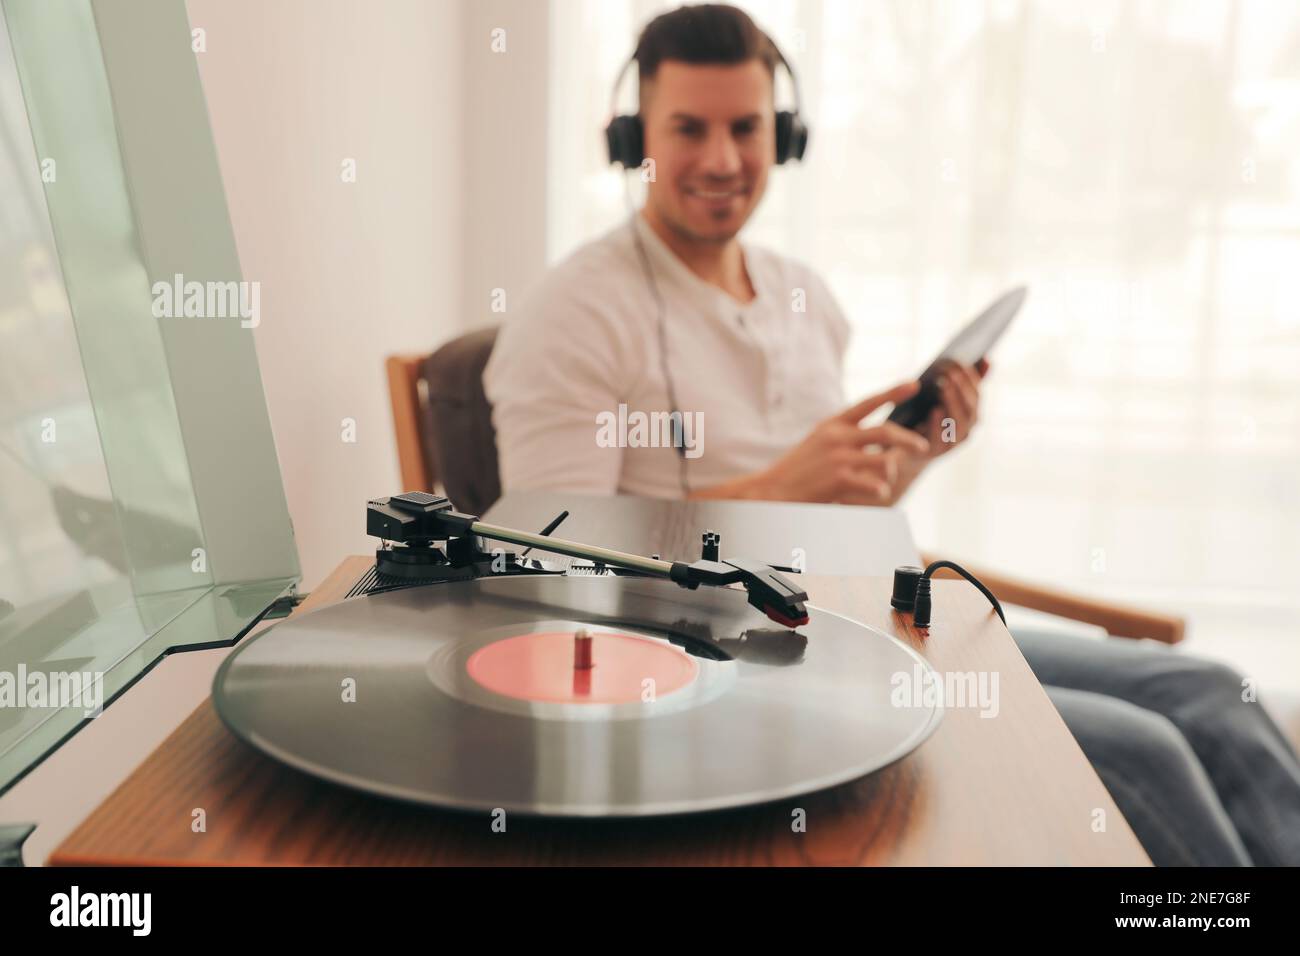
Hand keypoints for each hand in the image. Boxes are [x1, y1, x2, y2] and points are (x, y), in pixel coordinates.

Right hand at [749, 382, 930, 504]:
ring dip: (894, 469)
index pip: (869, 402)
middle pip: (886, 431)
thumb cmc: (798, 469)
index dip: (894, 392)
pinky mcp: (839, 480)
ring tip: (891, 478)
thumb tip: (880, 436)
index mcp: (833, 424)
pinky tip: (878, 494)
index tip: (915, 384)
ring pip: (885, 459)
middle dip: (909, 439)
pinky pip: (875, 485)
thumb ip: (846, 436)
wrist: (771, 490)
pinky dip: (881, 490)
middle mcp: (837, 437)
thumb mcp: (818, 442)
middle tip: (922, 446)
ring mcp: (839, 458)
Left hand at [914, 358, 988, 459]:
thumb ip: (963, 380)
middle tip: (951, 372)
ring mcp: (951, 443)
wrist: (903, 450)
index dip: (972, 378)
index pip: (977, 395)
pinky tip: (935, 410)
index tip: (962, 361)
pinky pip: (940, 440)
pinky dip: (939, 425)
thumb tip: (988, 359)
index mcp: (969, 415)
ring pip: (959, 424)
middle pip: (971, 409)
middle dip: (962, 389)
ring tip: (943, 386)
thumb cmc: (924, 417)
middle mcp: (965, 430)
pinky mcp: (933, 452)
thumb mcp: (941, 397)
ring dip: (953, 403)